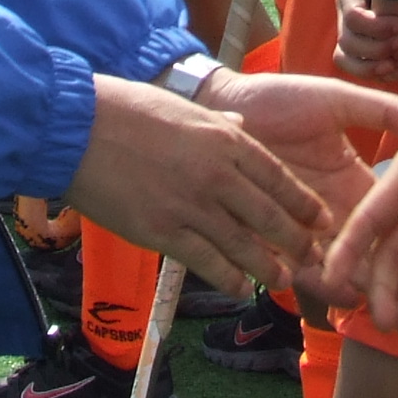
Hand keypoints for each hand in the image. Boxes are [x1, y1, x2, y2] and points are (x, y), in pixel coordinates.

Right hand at [65, 74, 334, 297]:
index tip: (322, 219)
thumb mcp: (185, 110)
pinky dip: (230, 278)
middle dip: (297, 241)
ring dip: (269, 267)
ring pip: (245, 246)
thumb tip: (241, 128)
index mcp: (224, 139)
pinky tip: (241, 287)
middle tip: (313, 257)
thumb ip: (219, 125)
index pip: (278, 177)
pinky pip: (209, 262)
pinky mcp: (163, 232)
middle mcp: (216, 174)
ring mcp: (191, 206)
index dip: (304, 204)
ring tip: (283, 280)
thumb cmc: (125, 111)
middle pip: (271, 216)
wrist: (75, 128)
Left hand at [197, 67, 397, 304]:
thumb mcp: (338, 100)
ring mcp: (294, 222)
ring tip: (351, 296)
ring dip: (337, 280)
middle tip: (388, 294)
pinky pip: (280, 261)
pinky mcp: (260, 230)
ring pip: (323, 262)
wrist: (223, 100)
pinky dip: (294, 275)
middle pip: (357, 250)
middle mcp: (328, 207)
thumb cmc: (280, 97)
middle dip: (372, 273)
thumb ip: (385, 112)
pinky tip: (303, 282)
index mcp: (351, 180)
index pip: (382, 217)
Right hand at [331, 0, 397, 82]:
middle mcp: (345, 12)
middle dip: (379, 48)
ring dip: (374, 66)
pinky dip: (382, 74)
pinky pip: (363, 69)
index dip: (378, 28)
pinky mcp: (366, 45)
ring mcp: (353, 30)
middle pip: (348, 43)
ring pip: (348, 60)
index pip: (352, 18)